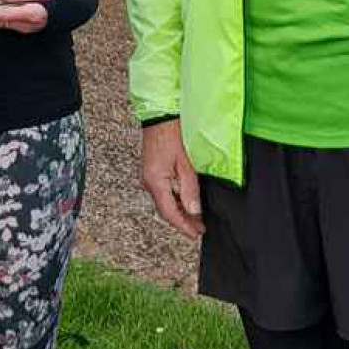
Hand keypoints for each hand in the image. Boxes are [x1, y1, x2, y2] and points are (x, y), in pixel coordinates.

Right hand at [141, 118, 204, 240]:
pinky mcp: (153, 170)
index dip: (184, 226)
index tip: (196, 234)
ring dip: (180, 210)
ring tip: (196, 216)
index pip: (170, 213)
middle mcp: (149, 182)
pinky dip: (175, 199)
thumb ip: (190, 188)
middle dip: (183, 221)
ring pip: (165, 201)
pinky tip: (186, 199)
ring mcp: (149, 176)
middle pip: (166, 209)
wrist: (160, 114)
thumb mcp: (185, 163)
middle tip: (199, 228)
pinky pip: (164, 191)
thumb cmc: (171, 134)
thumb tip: (194, 210)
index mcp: (155, 182)